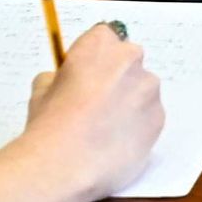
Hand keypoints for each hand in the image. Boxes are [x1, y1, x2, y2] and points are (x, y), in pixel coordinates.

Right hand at [17, 24, 163, 201]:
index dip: (94, 58)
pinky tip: (115, 144)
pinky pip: (149, 118)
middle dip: (116, 78)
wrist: (65, 164)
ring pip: (142, 91)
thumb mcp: (42, 89)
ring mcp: (149, 91)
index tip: (85, 76)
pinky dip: (137, 127)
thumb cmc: (50, 124)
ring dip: (129, 104)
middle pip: (128, 62)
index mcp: (99, 44)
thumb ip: (60, 76)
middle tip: (95, 104)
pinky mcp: (160, 120)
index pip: (104, 37)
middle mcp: (130, 60)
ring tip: (104, 130)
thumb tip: (67, 83)